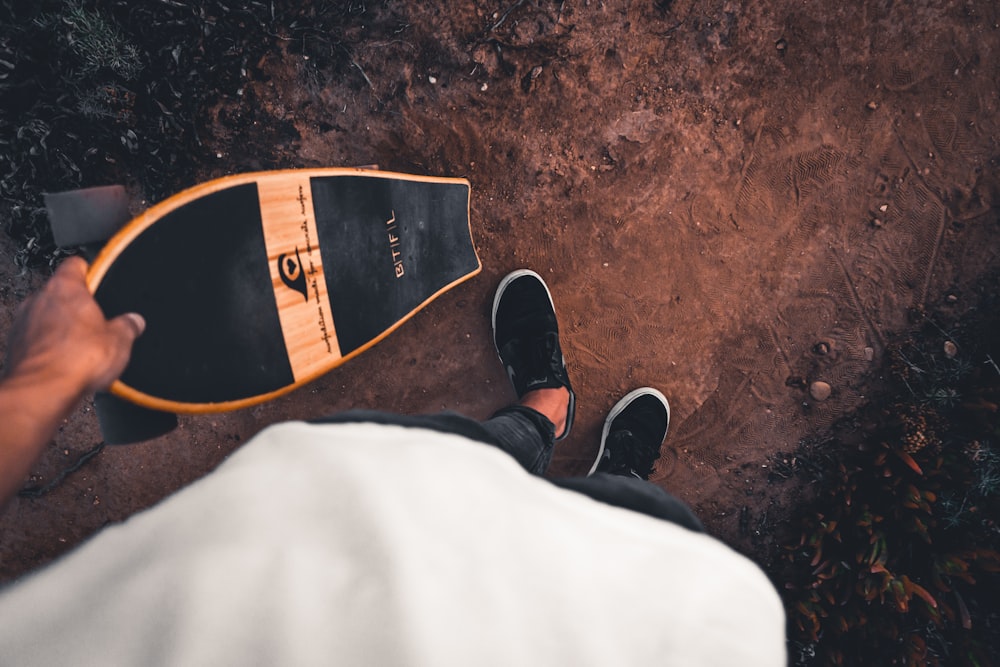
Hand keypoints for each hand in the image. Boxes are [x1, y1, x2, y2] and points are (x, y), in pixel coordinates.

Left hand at [3, 256, 143, 395]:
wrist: (41, 391)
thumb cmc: (75, 361)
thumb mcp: (119, 341)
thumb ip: (128, 326)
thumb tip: (134, 321)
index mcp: (65, 287)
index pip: (76, 264)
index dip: (90, 270)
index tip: (99, 278)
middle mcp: (39, 299)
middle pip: (60, 292)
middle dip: (77, 305)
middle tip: (96, 321)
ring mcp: (24, 322)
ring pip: (45, 316)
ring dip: (60, 327)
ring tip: (80, 347)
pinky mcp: (15, 345)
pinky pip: (35, 339)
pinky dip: (48, 346)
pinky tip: (64, 362)